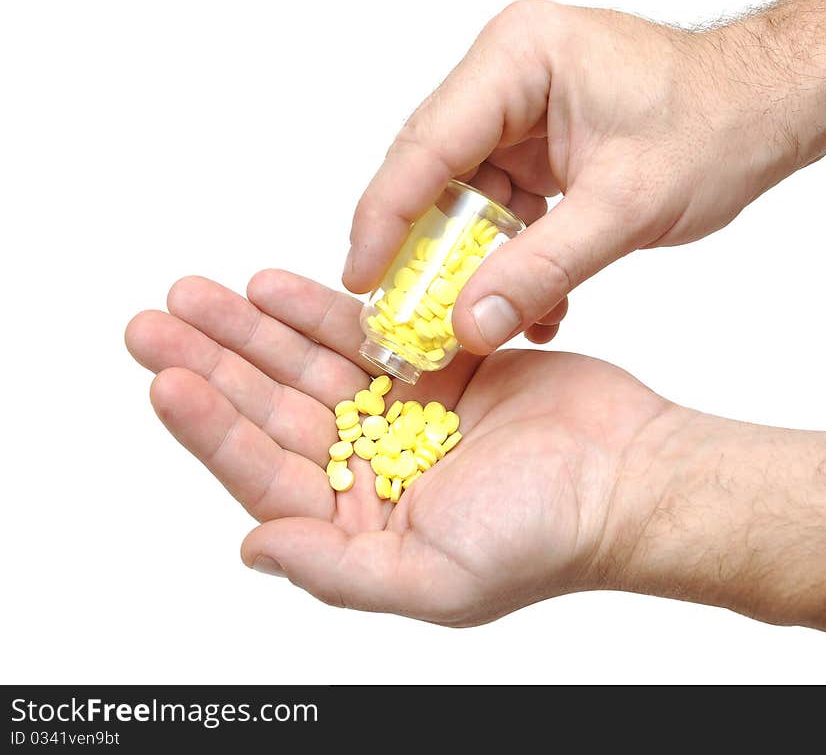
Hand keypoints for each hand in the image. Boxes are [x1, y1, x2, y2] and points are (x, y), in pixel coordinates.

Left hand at [125, 270, 671, 623]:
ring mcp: (400, 416)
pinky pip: (365, 334)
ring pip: (309, 365)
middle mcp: (370, 470)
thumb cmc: (544, 538)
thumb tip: (253, 549)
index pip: (267, 473)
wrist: (627, 477)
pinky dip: (319, 310)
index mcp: (361, 526)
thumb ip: (338, 571)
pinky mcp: (434, 370)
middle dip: (215, 364)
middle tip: (157, 319)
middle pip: (274, 410)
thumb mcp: (436, 579)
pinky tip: (272, 286)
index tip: (168, 381)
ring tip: (199, 291)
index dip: (214, 429)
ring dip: (252, 329)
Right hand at [344, 1, 795, 353]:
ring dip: (472, 266)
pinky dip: (508, 260)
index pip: (426, 146)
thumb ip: (543, 270)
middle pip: (433, 174)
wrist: (767, 110)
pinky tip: (528, 304)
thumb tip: (470, 324)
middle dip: (424, 250)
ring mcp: (517, 115)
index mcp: (517, 59)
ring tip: (479, 322)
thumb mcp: (625, 207)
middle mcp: (505, 78)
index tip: (361, 278)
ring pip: (464, 202)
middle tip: (401, 314)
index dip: (384, 218)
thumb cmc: (716, 125)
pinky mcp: (534, 149)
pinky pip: (499, 212)